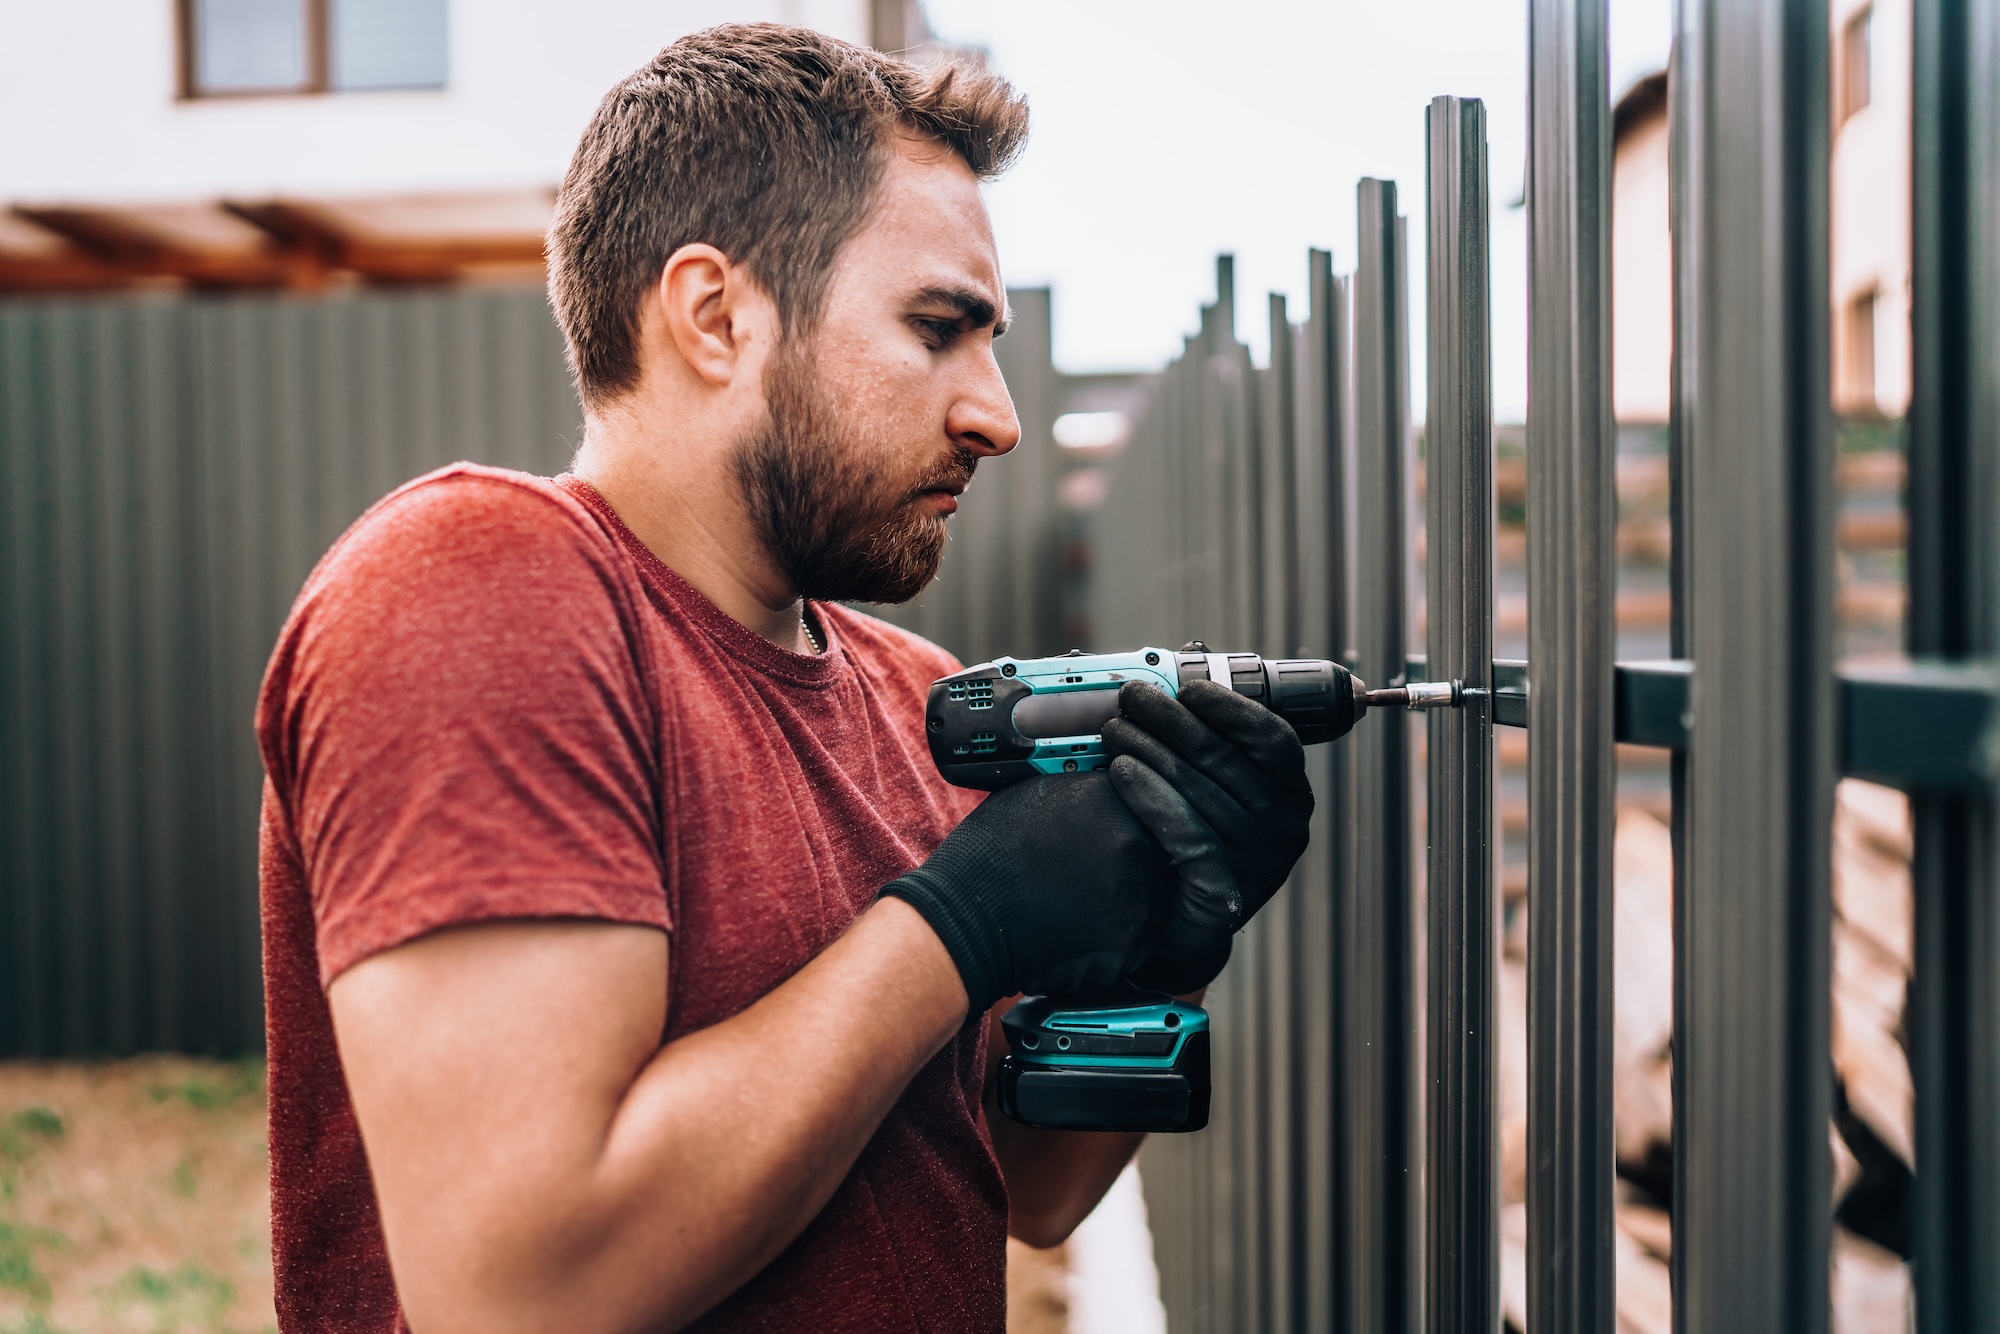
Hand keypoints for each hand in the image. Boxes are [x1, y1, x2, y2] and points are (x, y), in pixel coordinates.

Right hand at [882, 772, 1172, 1012]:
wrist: (966, 916)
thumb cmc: (989, 857)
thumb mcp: (1038, 794)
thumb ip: (1088, 789)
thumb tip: (1113, 786)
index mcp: (1115, 797)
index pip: (1158, 805)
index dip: (1139, 826)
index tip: (1120, 837)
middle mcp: (1135, 841)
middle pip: (1164, 853)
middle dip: (1138, 867)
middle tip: (1097, 875)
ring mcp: (1139, 893)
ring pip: (1158, 899)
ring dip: (1132, 904)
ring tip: (1080, 904)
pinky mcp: (1133, 940)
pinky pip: (1143, 940)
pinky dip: (1118, 940)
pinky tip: (1076, 930)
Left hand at [1101, 680, 1313, 978]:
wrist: (1182, 921)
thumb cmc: (1196, 835)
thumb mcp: (1214, 786)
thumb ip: (1210, 733)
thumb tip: (1185, 664)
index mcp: (1290, 792)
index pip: (1272, 739)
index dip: (1231, 708)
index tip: (1187, 688)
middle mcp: (1284, 826)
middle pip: (1223, 758)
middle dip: (1170, 720)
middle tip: (1129, 697)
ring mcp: (1258, 862)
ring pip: (1197, 789)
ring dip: (1149, 749)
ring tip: (1112, 728)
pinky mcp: (1225, 892)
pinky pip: (1184, 832)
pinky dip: (1150, 795)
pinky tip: (1121, 770)